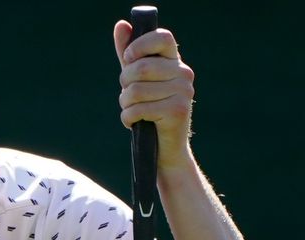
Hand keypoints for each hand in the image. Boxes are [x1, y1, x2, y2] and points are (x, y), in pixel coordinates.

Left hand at [113, 20, 194, 170]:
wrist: (164, 149)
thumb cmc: (149, 111)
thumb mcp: (137, 80)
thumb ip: (129, 54)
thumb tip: (121, 25)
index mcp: (174, 62)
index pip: (162, 38)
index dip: (139, 46)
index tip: (129, 59)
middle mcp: (183, 74)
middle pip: (141, 68)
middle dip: (124, 84)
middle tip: (128, 96)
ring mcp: (183, 92)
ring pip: (136, 90)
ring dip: (125, 104)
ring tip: (132, 111)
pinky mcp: (178, 111)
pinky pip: (138, 109)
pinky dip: (128, 119)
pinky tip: (135, 123)